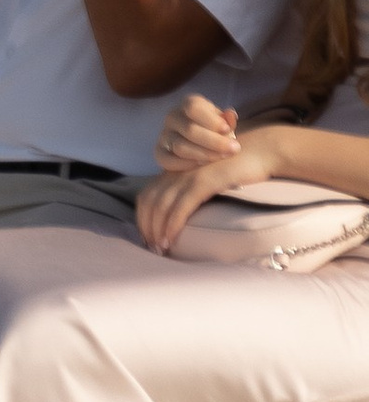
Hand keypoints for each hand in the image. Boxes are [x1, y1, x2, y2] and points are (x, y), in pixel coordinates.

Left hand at [140, 124, 279, 254]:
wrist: (259, 152)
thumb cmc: (235, 171)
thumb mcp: (206, 181)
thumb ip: (191, 193)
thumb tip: (181, 220)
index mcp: (175, 172)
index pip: (147, 196)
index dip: (142, 218)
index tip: (147, 238)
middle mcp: (177, 172)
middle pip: (149, 202)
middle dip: (147, 228)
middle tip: (152, 249)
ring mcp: (189, 176)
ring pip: (161, 206)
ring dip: (157, 230)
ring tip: (160, 249)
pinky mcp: (203, 182)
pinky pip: (181, 207)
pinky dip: (172, 225)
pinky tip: (171, 240)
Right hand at [156, 92, 243, 171]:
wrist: (202, 146)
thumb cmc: (215, 131)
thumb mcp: (224, 123)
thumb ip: (227, 120)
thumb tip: (230, 114)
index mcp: (189, 104)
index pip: (193, 108)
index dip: (211, 119)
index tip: (227, 130)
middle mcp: (173, 117)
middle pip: (189, 130)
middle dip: (214, 141)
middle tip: (234, 149)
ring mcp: (164, 135)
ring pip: (181, 147)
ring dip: (204, 154)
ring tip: (222, 157)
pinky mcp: (159, 153)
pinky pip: (168, 160)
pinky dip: (187, 164)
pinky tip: (203, 165)